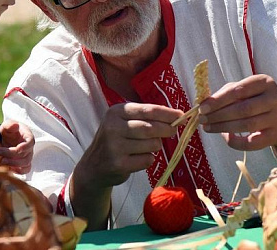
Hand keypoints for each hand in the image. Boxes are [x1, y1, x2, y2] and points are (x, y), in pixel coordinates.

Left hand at [0, 120, 34, 173]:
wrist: (9, 138)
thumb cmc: (9, 131)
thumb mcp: (8, 125)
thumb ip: (10, 125)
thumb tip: (15, 126)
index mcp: (28, 137)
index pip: (30, 143)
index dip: (23, 147)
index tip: (15, 149)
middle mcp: (30, 148)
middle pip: (25, 156)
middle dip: (12, 157)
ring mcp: (28, 157)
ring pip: (26, 164)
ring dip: (14, 165)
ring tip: (1, 161)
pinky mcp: (24, 164)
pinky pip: (25, 170)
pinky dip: (18, 171)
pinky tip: (8, 168)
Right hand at [70, 102, 180, 230]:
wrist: (94, 166)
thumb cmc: (116, 140)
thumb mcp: (124, 122)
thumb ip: (146, 118)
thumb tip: (177, 117)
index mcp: (116, 112)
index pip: (147, 110)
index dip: (167, 113)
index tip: (181, 115)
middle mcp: (113, 127)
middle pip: (150, 128)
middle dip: (166, 130)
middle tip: (173, 132)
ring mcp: (114, 146)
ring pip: (151, 144)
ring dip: (155, 146)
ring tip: (146, 147)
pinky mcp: (118, 164)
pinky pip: (147, 160)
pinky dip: (148, 159)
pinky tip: (138, 158)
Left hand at [198, 74, 276, 153]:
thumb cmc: (254, 99)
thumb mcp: (243, 90)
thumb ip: (225, 94)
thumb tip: (204, 105)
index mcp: (264, 82)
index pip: (239, 91)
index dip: (219, 100)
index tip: (202, 108)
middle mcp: (274, 99)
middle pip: (243, 109)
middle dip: (219, 115)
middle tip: (202, 119)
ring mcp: (276, 118)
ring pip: (247, 125)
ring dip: (223, 127)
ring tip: (208, 127)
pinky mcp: (274, 136)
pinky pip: (252, 143)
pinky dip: (236, 142)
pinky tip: (225, 136)